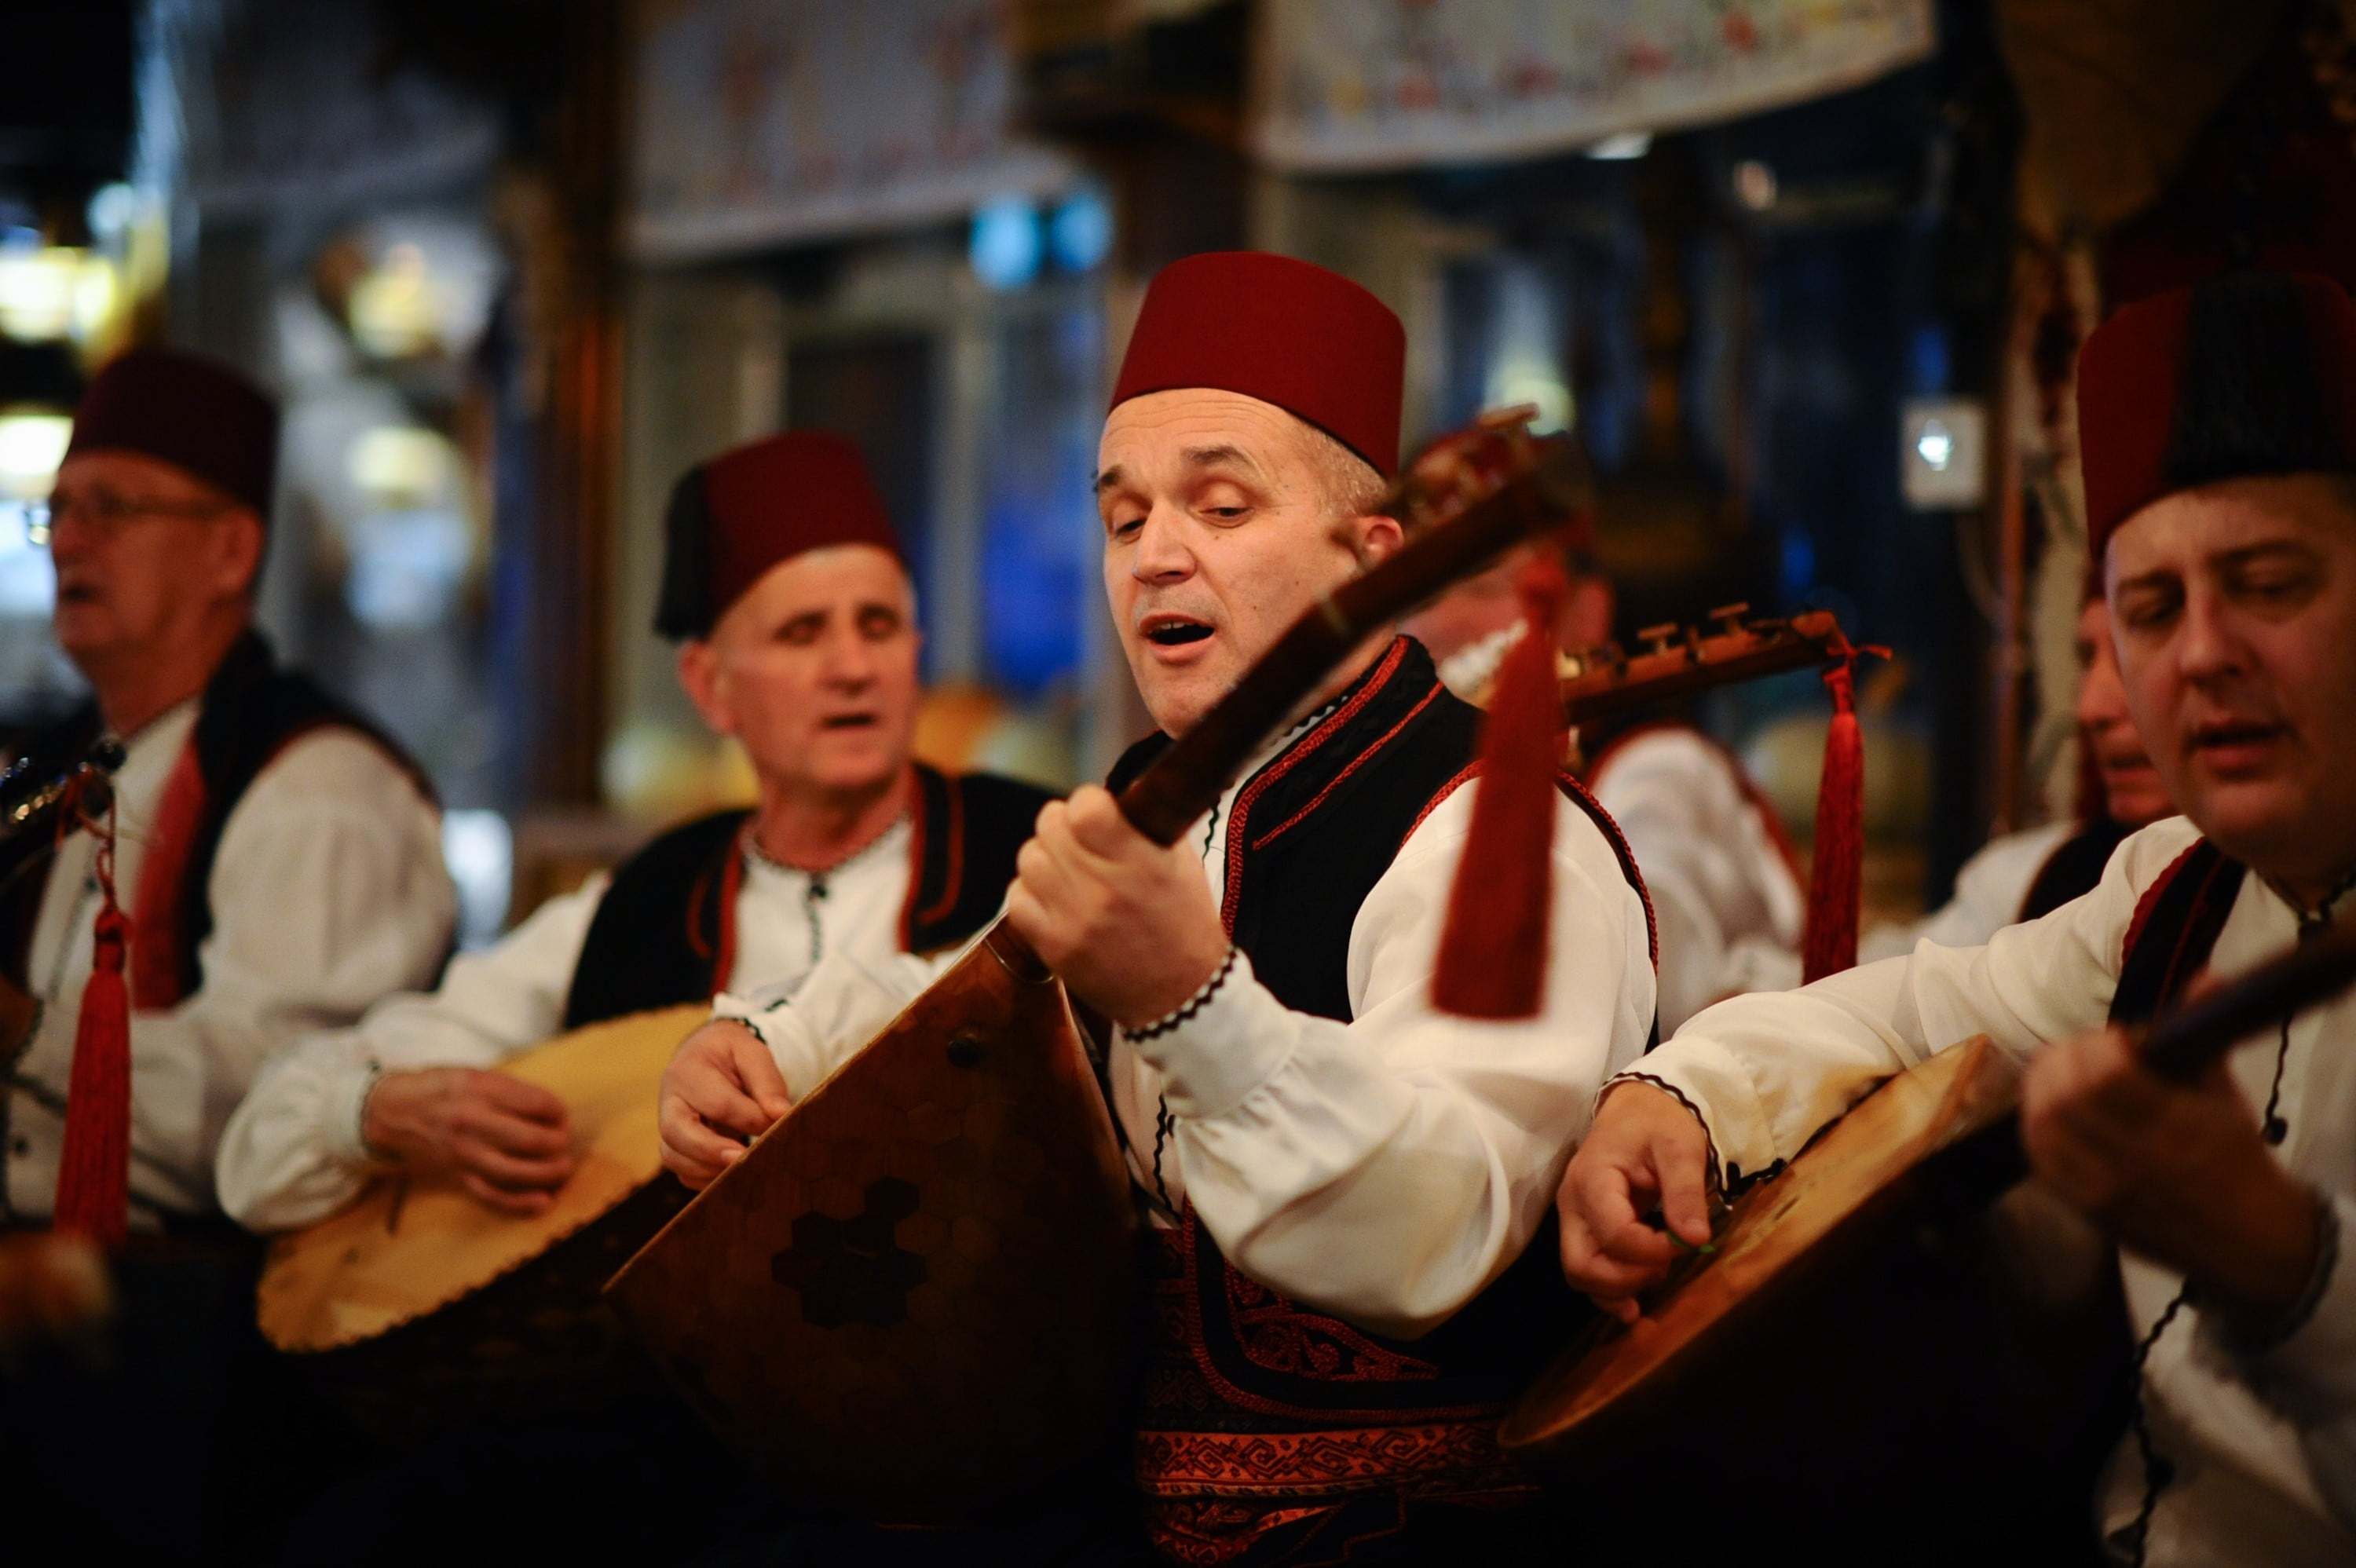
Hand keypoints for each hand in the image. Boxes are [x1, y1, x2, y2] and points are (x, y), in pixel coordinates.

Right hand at [362, 1068, 573, 1215]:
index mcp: (479, 1089)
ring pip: (514, 1171)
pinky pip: (490, 1195)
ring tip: (562, 1168)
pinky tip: (543, 1202)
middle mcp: (470, 1122)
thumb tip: (553, 1112)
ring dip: (548, 1173)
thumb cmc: (442, 1089)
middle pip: (529, 1140)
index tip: (562, 1116)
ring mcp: (462, 1152)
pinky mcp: (456, 1175)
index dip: (558, 1112)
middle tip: (565, 1143)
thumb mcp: (474, 1074)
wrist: (392, 1112)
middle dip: (558, 1144)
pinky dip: (519, 1203)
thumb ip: (511, 1091)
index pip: (535, 1104)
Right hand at [658, 1019, 792, 1190]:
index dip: (749, 1119)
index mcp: (687, 1070)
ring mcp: (668, 1125)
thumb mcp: (751, 1051)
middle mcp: (669, 1100)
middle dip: (712, 1151)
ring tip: (743, 1170)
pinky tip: (732, 1175)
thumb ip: (767, 1081)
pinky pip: (681, 1171)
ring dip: (708, 1170)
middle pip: (676, 1132)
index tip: (777, 1125)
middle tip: (745, 1160)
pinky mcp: (674, 1145)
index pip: (718, 1103)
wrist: (706, 1054)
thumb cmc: (731, 1054)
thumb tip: (781, 1114)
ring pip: (673, 1157)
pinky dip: (704, 1180)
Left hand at [1003, 787, 1229, 1028]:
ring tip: (1065, 869)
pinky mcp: (1054, 947)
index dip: (1086, 802)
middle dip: (1062, 824)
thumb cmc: (1183, 923)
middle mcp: (1104, 890)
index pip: (1085, 808)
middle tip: (1077, 838)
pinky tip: (1053, 898)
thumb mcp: (1181, 864)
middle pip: (1050, 826)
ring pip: (1029, 858)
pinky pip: (1017, 899)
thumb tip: (1107, 796)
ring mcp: (1075, 921)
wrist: (1180, 997)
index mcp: (1141, 864)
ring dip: (1045, 856)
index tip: (1095, 811)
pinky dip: (1030, 892)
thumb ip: (1145, 824)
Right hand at [1557, 1080, 1715, 1322]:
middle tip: (1664, 1269)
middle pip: (1582, 1265)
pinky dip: (1609, 1290)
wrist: (1639, 1106)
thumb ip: (1685, 1193)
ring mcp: (1574, 1217)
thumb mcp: (1680, 1148)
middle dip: (1626, 1280)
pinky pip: (1587, 1268)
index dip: (1652, 1250)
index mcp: (1593, 1180)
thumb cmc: (1659, 1122)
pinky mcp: (1584, 1226)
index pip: (1614, 1235)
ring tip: (1657, 1277)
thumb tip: (1696, 1240)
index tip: (1688, 1242)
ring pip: (1580, 1273)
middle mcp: (1572, 1203)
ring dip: (1617, 1288)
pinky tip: (1635, 1304)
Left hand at [2022, 1025, 2321, 1328]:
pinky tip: (2050, 1108)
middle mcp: (2134, 1160)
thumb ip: (2204, 1036)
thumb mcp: (2226, 1096)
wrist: (2245, 1240)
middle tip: (2078, 1051)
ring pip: (2043, 1127)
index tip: (2114, 1039)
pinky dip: (2036, 1124)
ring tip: (2060, 1072)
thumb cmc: (2234, 1158)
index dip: (2097, 1046)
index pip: (2109, 1075)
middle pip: (2064, 1098)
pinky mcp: (2083, 1208)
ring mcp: (2104, 1188)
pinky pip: (2038, 1159)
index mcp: (2176, 1128)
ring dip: (2041, 1088)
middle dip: (2061, 1061)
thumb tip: (2206, 976)